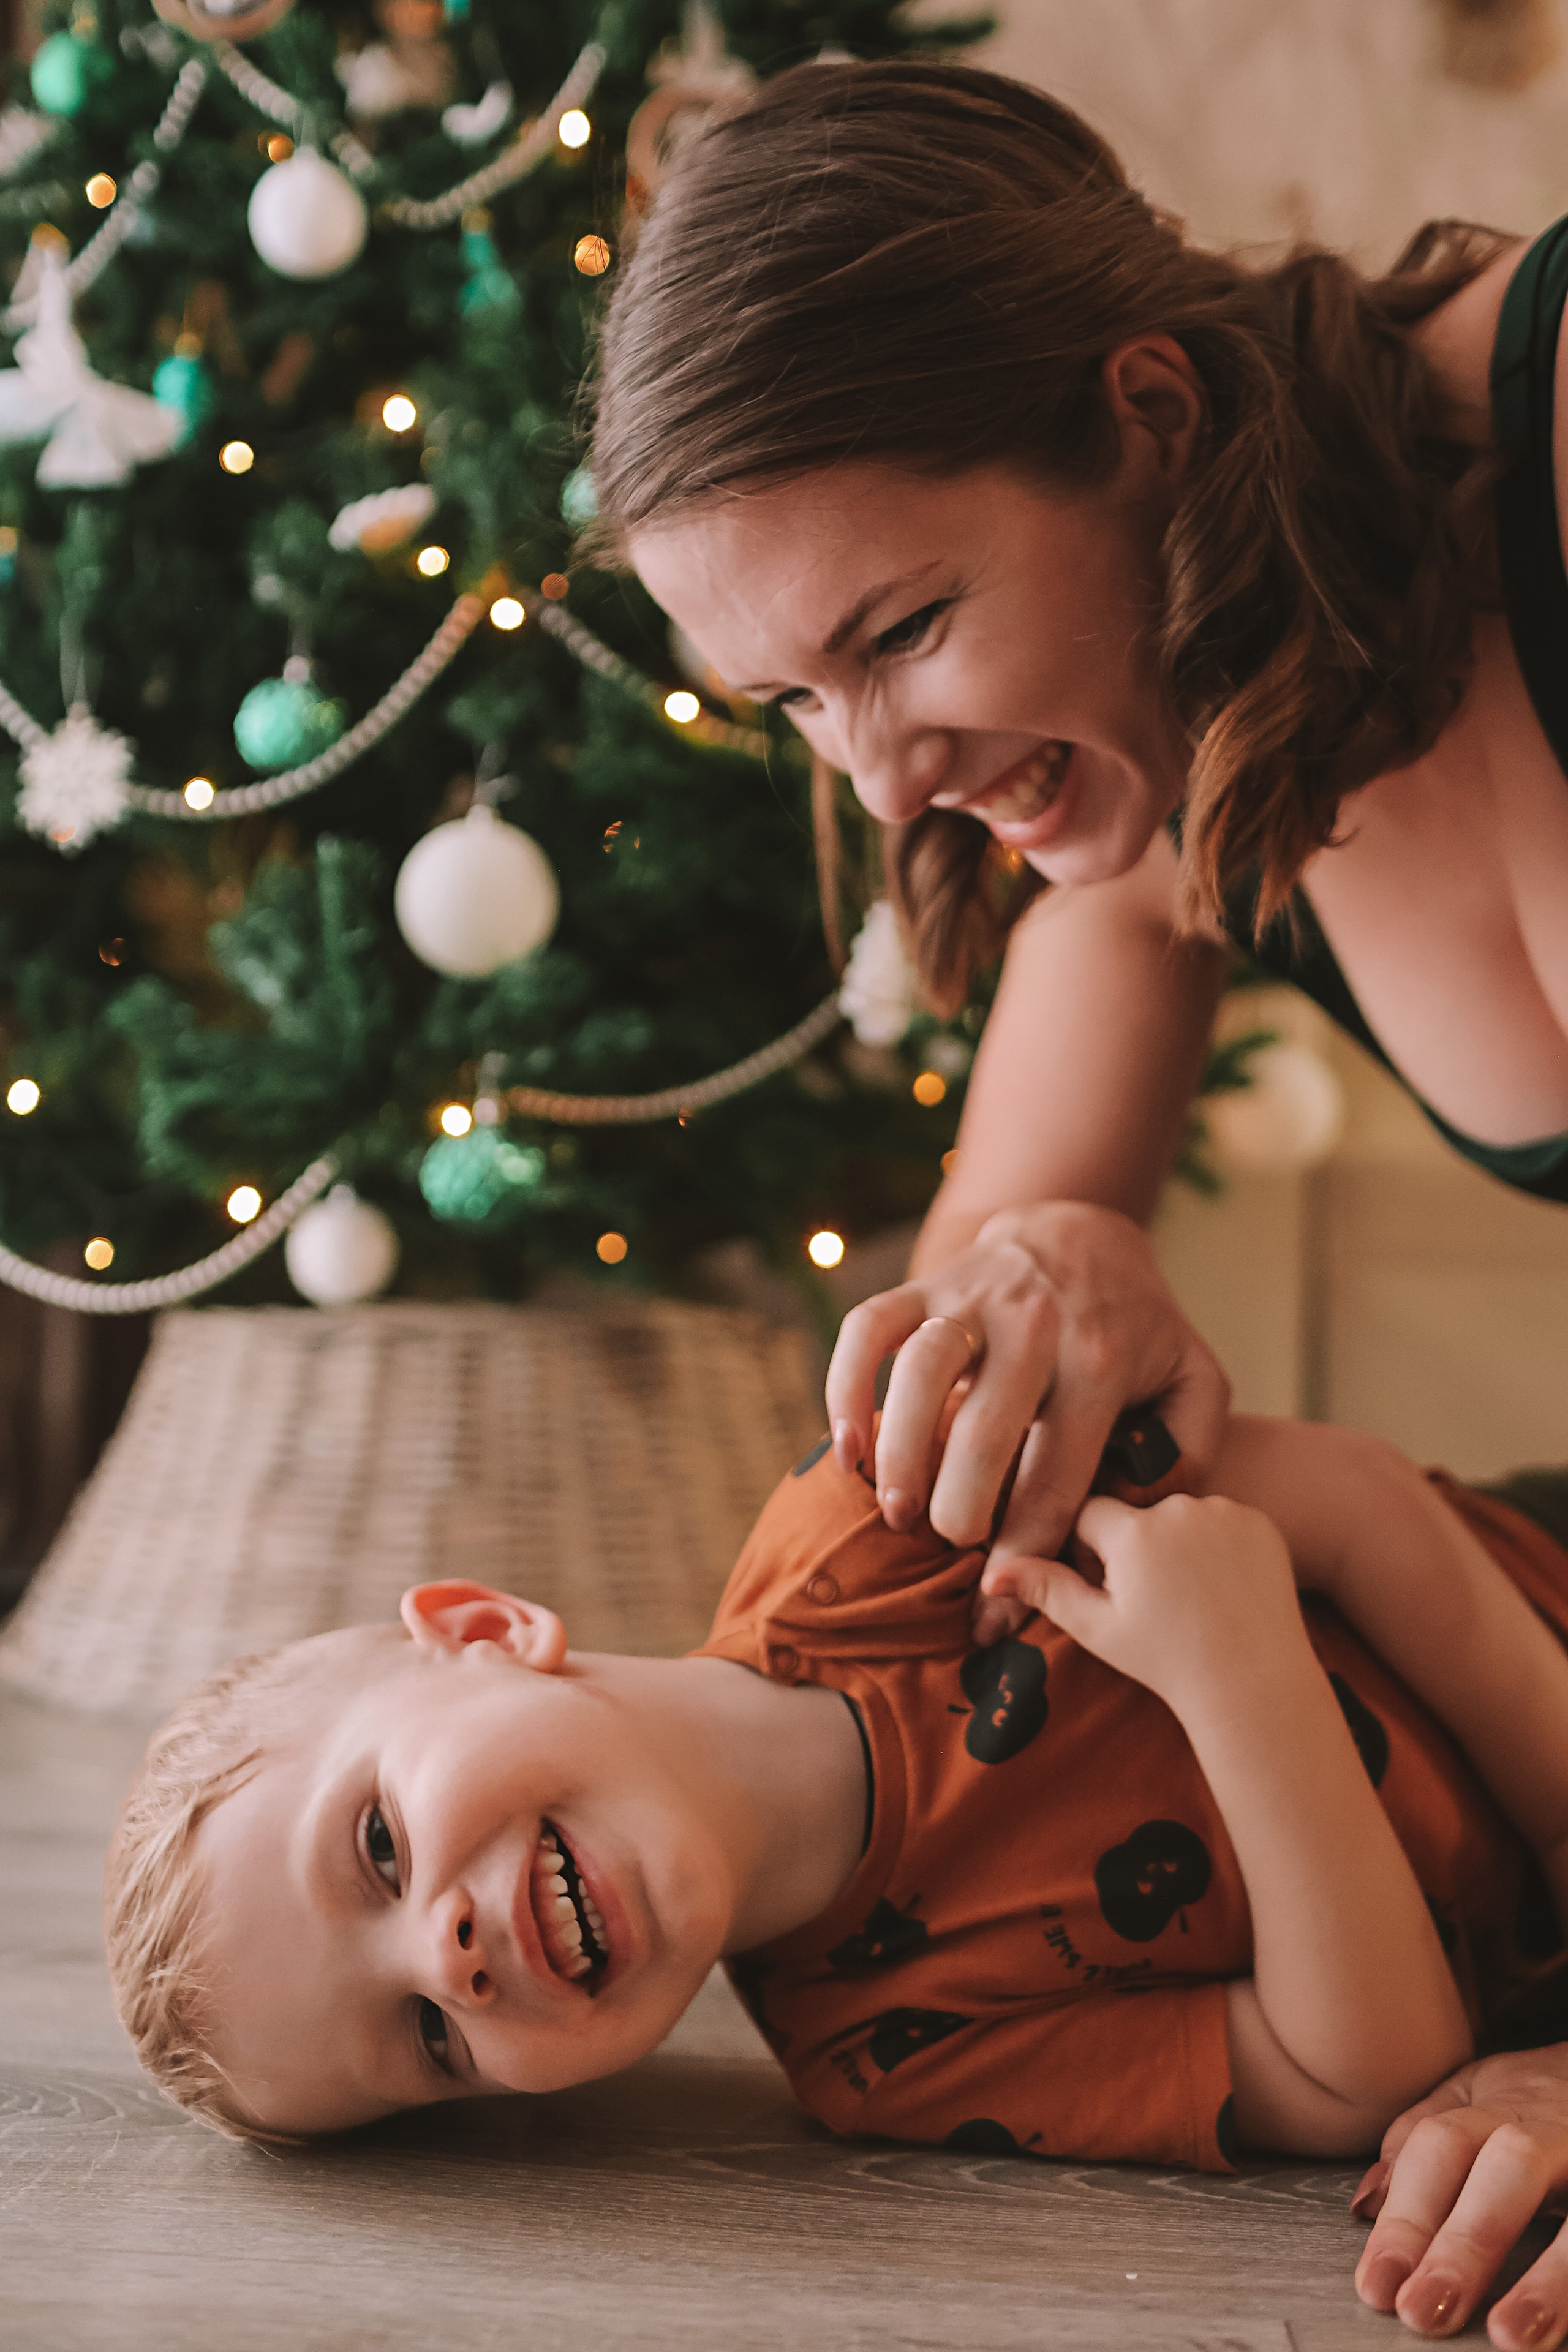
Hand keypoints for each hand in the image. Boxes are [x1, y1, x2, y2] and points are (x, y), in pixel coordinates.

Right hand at [824, 1202, 1228, 1637]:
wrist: (1084, 1235)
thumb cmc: (1136, 1329)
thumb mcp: (1196, 1380)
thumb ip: (1189, 1451)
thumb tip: (1139, 1517)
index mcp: (1101, 1363)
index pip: (1059, 1474)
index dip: (1026, 1549)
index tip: (998, 1609)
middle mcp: (1036, 1326)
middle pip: (987, 1427)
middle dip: (963, 1504)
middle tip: (953, 1546)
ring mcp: (975, 1299)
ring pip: (921, 1370)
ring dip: (900, 1449)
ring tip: (895, 1512)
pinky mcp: (926, 1282)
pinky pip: (870, 1328)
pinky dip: (845, 1385)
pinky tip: (847, 1449)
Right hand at [1017, 1491, 1300, 1716]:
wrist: (1253, 1683)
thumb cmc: (1167, 1662)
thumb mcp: (1097, 1629)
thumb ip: (1045, 1589)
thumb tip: (990, 1572)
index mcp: (1133, 1531)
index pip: (1090, 1514)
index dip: (1092, 1549)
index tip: (1110, 1586)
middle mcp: (1178, 1508)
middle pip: (1137, 1512)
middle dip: (1136, 1544)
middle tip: (1156, 1599)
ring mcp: (1224, 1512)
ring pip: (1180, 1514)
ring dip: (1177, 1541)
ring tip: (1192, 1594)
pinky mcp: (1259, 1522)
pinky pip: (1223, 1519)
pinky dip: (1219, 1543)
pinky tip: (1223, 1584)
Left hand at [1354, 2047, 1567, 2344]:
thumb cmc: (1537, 2102)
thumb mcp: (1473, 2097)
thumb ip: (1420, 2142)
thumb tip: (1366, 2207)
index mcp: (1501, 2105)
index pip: (1442, 2146)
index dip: (1406, 2215)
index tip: (1378, 2283)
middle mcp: (1551, 2130)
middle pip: (1507, 2168)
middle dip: (1464, 2243)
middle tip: (1423, 2309)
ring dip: (1547, 2280)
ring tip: (1511, 2335)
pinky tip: (1562, 2330)